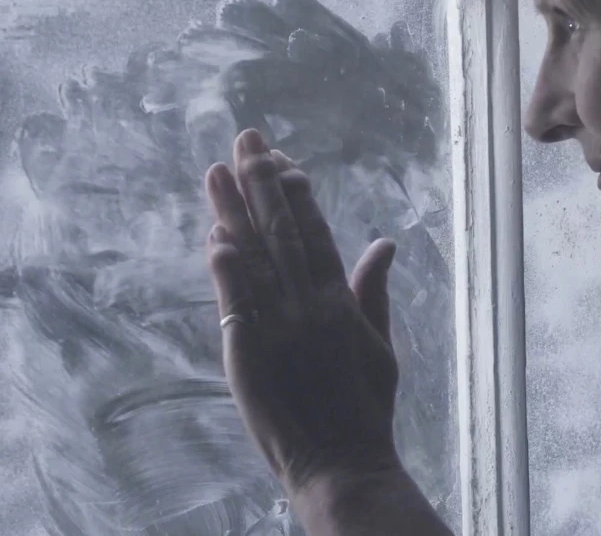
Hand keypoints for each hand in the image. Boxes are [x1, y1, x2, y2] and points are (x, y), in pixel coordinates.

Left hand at [204, 128, 401, 493]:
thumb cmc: (363, 406)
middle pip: (281, 231)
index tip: (279, 159)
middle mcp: (309, 306)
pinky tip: (214, 235)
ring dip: (233, 211)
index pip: (314, 231)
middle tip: (246, 138)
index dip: (295, 191)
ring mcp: (278, 328)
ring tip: (216, 169)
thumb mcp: (380, 345)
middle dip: (261, 181)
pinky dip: (225, 268)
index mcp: (341, 302)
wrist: (341, 461)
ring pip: (254, 257)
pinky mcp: (249, 354)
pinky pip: (234, 302)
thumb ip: (373, 290)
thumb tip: (385, 243)